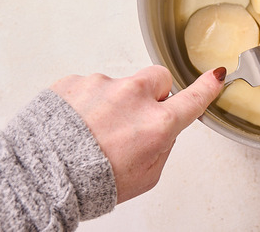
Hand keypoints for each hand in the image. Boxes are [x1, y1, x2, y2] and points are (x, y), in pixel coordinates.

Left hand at [50, 65, 225, 203]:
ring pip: (119, 85)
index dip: (207, 87)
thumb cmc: (91, 183)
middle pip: (158, 78)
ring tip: (91, 133)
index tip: (216, 76)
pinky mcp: (75, 81)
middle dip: (152, 94)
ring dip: (112, 103)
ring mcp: (102, 85)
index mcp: (155, 124)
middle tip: (134, 118)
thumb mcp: (145, 178)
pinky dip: (85, 103)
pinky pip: (89, 87)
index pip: (192, 99)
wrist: (43, 176)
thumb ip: (162, 147)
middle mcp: (132, 98)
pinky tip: (75, 126)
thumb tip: (163, 130)